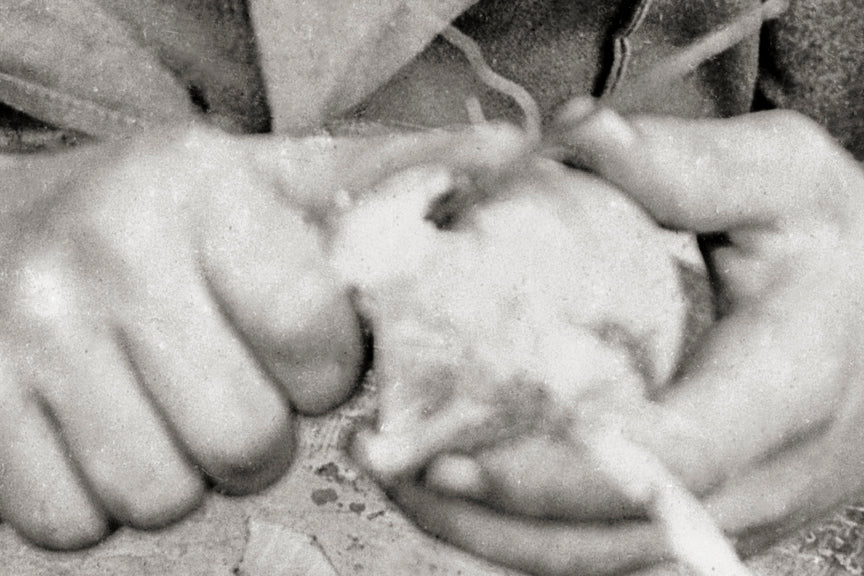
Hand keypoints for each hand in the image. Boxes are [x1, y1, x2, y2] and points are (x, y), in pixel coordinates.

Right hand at [0, 122, 527, 549]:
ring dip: (183, 469)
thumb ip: (388, 179)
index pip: (316, 340)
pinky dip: (101, 498)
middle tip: (230, 384)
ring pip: (161, 494)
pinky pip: (72, 523)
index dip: (323, 369)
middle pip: (247, 441)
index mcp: (202, 191)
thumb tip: (517, 153)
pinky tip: (104, 428)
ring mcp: (26, 334)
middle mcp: (108, 253)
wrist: (8, 230)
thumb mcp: (270, 180)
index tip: (296, 349)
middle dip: (259, 433)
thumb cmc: (168, 220)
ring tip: (165, 403)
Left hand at [392, 106, 863, 574]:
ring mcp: (730, 508)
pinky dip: (525, 527)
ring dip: (489, 532)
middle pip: (612, 540)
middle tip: (384, 461)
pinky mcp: (702, 512)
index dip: (553, 471)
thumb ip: (691, 165)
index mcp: (785, 390)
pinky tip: (461, 480)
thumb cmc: (843, 251)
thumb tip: (578, 133)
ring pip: (599, 561)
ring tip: (397, 472)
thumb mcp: (790, 182)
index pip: (667, 459)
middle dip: (487, 520)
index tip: (444, 449)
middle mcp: (760, 476)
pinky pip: (605, 547)